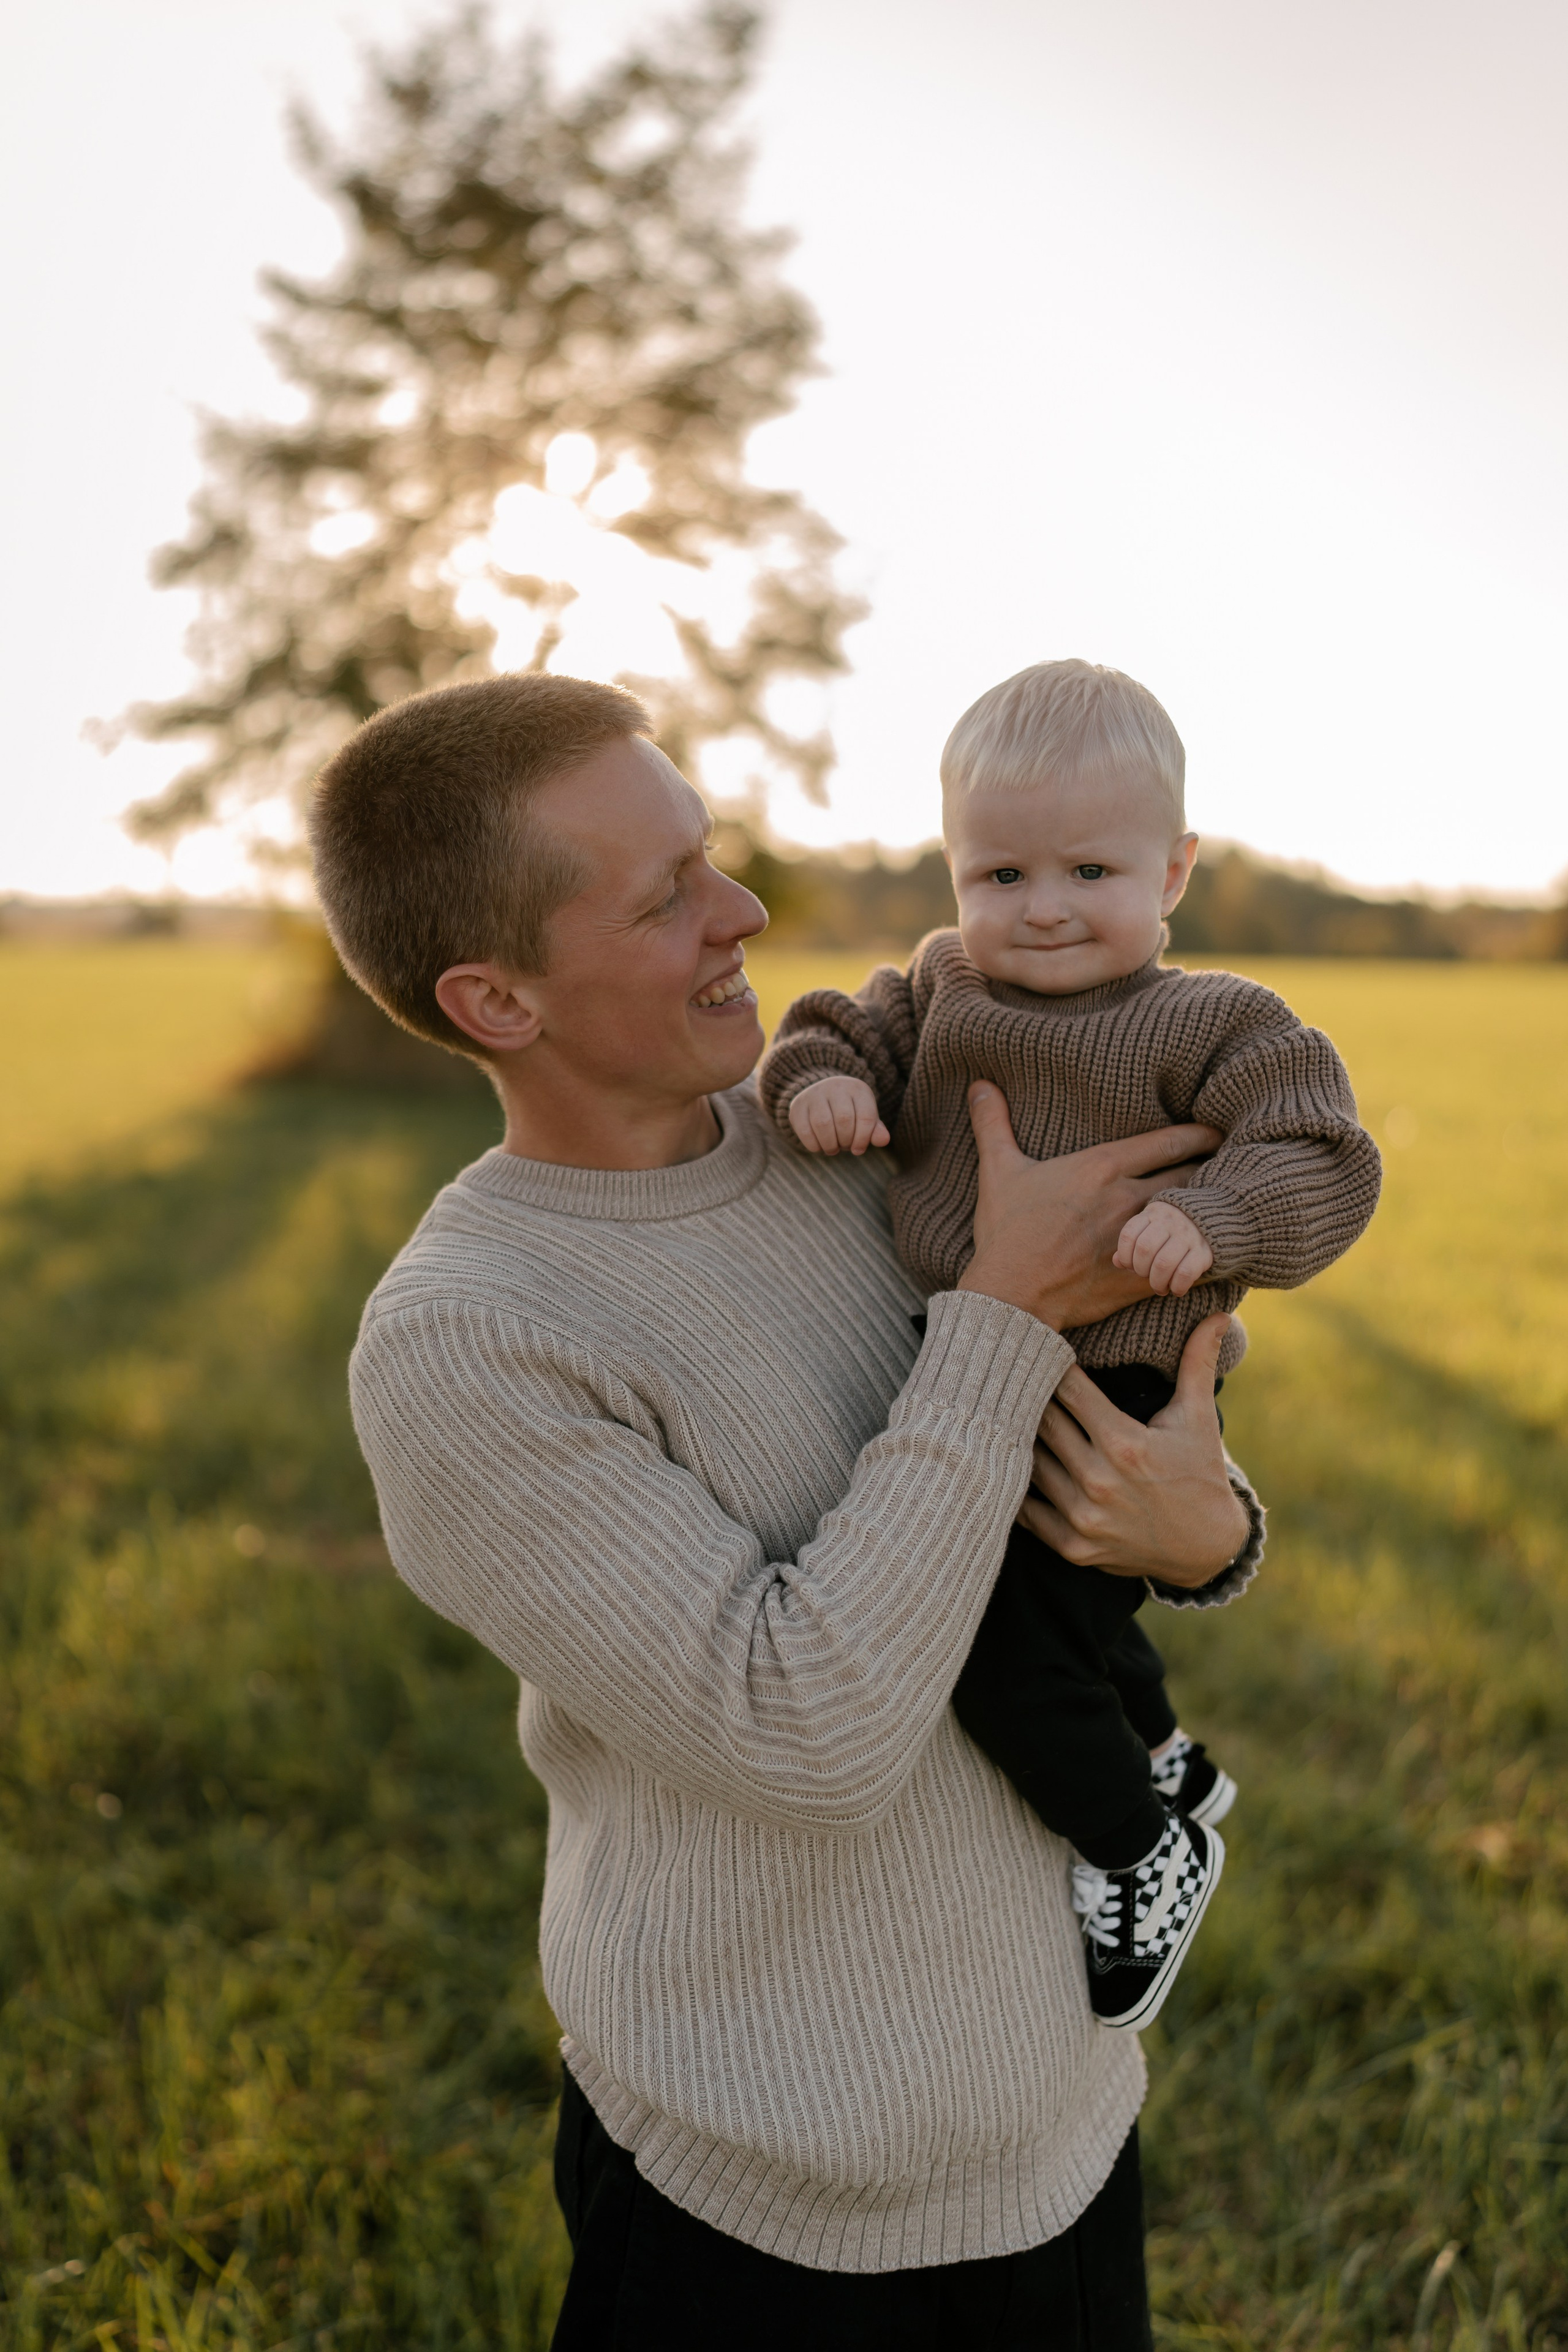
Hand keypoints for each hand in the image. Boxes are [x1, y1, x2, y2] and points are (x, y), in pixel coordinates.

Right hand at [788, 1075, 890, 1155]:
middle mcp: (836, 1087)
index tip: (858, 1149)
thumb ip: (875, 1129)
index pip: (866, 1117)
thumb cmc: (849, 1110)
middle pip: (844, 1120)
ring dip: (830, 1144)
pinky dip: (814, 1145)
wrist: (820, 1094)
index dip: (863, 1139)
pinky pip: (805, 1131)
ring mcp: (814, 1094)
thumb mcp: (864, 1116)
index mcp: (857, 1089)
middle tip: (845, 1147)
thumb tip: (884, 1140)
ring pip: (823, 1124)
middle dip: (846, 1141)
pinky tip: (820, 1146)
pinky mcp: (798, 1106)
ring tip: (833, 1148)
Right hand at [956, 1082, 1221, 1329]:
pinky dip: (1204, 1256)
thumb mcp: (997, 1171)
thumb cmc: (1006, 1231)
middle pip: (1192, 1176)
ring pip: (1194, 1217)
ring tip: (1230, 1204)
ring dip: (1212, 1209)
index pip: (1169, 1141)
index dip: (1199, 1134)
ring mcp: (1138, 1238)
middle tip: (1233, 1164)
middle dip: (1215, 1169)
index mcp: (1102, 1167)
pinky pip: (1188, 1263)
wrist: (1011, 1294)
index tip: (1217, 1130)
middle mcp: (1128, 1198)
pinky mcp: (1141, 1277)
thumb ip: (994, 1123)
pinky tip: (1218, 1253)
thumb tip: (979, 1083)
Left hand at [1016, 1314, 1247, 1582]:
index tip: (1038, 1349)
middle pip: (1044, 1424)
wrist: (1207, 1549)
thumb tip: (1215, 1313)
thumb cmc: (1199, 1472)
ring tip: (1001, 1414)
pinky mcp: (1074, 1547)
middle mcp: (1100, 1481)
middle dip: (1029, 1398)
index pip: (1069, 1392)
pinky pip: (1026, 1514)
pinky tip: (1006, 1464)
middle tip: (1010, 1374)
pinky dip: (1015, 1488)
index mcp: (1126, 1444)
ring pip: (1030, 1465)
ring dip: (1019, 1440)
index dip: (1051, 1367)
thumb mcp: (1198, 1418)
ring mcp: (1084, 1518)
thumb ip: (1196, 1363)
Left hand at [1114, 1200, 1213, 1297]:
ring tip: (1159, 1287)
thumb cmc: (1172, 1230)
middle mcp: (1170, 1222)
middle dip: (1141, 1270)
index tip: (1130, 1265)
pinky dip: (1176, 1286)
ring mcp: (1189, 1235)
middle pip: (1145, 1249)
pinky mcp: (1204, 1251)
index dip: (1125, 1255)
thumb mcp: (1151, 1228)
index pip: (1129, 1235)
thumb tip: (1117, 1261)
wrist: (1212, 1219)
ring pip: (1164, 1263)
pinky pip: (1185, 1273)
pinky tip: (1175, 1289)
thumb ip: (1133, 1243)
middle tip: (1146, 1276)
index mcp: (1153, 1214)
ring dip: (1157, 1282)